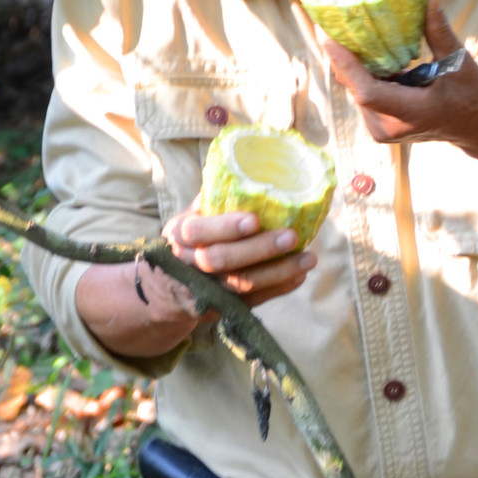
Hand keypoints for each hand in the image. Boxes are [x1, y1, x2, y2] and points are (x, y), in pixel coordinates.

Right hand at [157, 197, 317, 314]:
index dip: (226, 226)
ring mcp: (204, 290)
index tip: (255, 219)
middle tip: (292, 236)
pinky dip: (278, 288)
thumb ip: (213, 199)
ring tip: (308, 259)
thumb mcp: (190, 217)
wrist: (168, 288)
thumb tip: (247, 168)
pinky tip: (299, 275)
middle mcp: (188, 264)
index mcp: (179, 235)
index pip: (197, 231)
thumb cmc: (189, 241)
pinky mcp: (221, 309)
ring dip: (278, 272)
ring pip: (241, 284)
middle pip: (222, 260)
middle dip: (259, 249)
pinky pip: (252, 301)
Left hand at [320, 0, 477, 154]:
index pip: (367, 91)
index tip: (328, 34)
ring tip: (343, 25)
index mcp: (410, 113)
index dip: (345, 63)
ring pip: (355, 88)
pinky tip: (359, 44)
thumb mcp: (459, 62)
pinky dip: (361, 69)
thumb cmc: (473, 96)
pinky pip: (363, 91)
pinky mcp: (379, 123)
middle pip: (355, 86)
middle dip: (342, 53)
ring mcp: (381, 128)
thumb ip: (439, 30)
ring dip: (350, 59)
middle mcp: (389, 126)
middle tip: (334, 17)